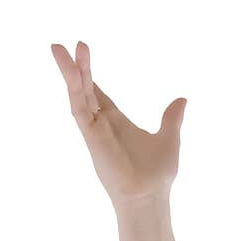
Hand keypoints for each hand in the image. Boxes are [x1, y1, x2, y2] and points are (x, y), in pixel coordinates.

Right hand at [51, 40, 185, 205]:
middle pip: (83, 90)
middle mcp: (102, 124)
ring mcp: (94, 130)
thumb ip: (171, 118)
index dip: (90, 75)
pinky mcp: (91, 137)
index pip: (98, 94)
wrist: (150, 196)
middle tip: (66, 44)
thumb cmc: (158, 174)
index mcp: (117, 123)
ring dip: (69, 72)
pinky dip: (74, 90)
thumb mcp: (169, 138)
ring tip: (58, 48)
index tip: (82, 55)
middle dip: (76, 68)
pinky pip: (79, 109)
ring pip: (77, 95)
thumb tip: (182, 99)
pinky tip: (71, 72)